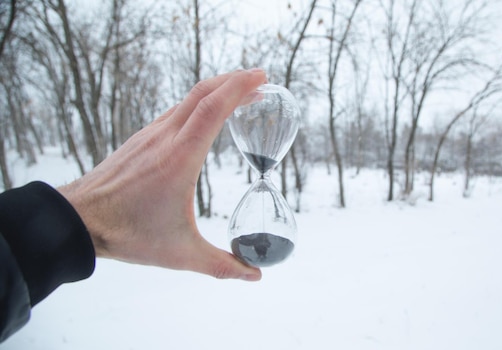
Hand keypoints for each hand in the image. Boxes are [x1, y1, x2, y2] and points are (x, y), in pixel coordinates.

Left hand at [57, 69, 265, 280]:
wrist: (78, 220)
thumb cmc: (127, 234)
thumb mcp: (181, 253)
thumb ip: (222, 265)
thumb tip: (255, 275)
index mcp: (180, 158)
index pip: (214, 108)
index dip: (240, 88)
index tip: (262, 77)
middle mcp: (165, 138)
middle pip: (202, 92)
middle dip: (234, 80)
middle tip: (260, 79)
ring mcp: (150, 135)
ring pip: (187, 99)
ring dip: (216, 90)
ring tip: (238, 94)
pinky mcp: (141, 140)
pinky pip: (175, 111)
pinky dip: (198, 104)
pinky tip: (205, 117)